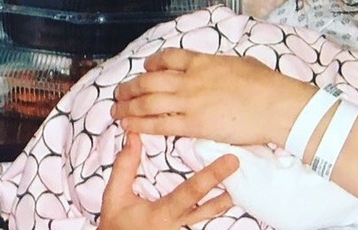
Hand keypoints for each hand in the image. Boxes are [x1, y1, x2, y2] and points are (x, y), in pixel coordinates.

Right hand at [99, 132, 237, 229]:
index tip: (231, 161)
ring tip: (241, 186)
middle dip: (227, 192)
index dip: (212, 176)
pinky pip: (202, 219)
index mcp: (163, 213)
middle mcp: (178, 223)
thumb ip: (125, 168)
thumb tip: (134, 136)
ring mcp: (183, 229)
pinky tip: (225, 195)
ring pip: (209, 215)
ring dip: (225, 202)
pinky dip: (214, 207)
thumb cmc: (116, 224)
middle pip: (209, 207)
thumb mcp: (115, 197)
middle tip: (242, 171)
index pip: (191, 191)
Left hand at [111, 48, 312, 145]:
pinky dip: (139, 125)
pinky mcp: (193, 125)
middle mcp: (190, 79)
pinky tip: (128, 127)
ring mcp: (189, 102)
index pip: (168, 58)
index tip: (145, 69)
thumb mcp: (243, 63)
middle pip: (150, 81)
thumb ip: (223, 66)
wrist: (275, 104)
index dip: (152, 64)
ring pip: (147, 102)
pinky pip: (158, 125)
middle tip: (120, 94)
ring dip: (128, 107)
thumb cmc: (267, 83)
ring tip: (116, 112)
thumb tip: (221, 69)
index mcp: (204, 61)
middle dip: (130, 87)